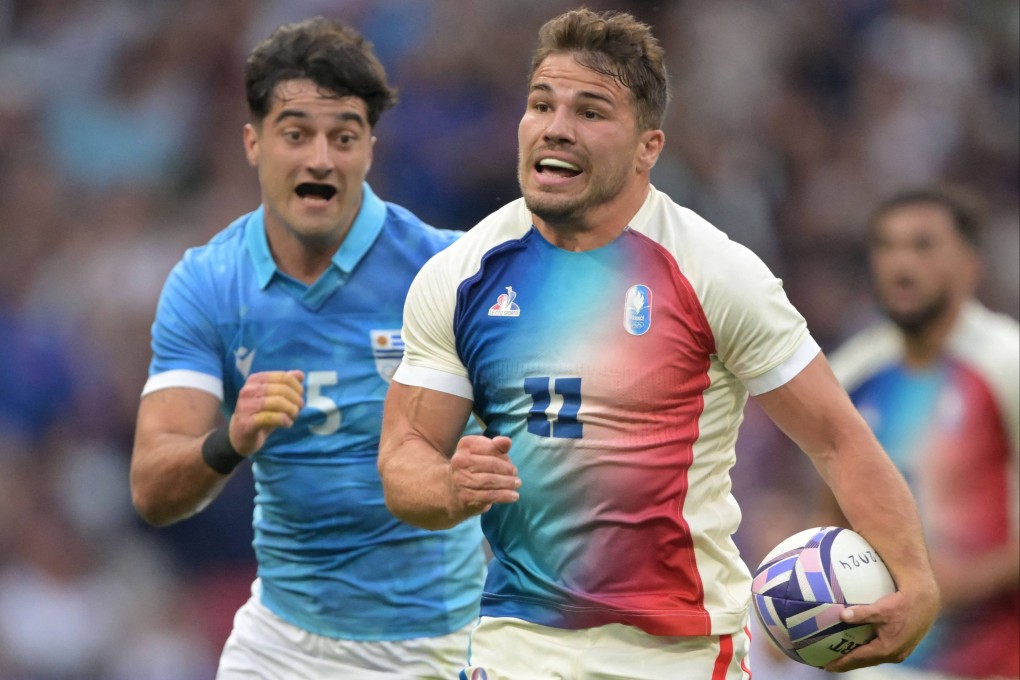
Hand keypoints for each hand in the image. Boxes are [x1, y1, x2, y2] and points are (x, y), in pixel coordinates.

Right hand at [229, 370, 304, 455]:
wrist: (240, 435)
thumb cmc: (260, 413)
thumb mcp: (274, 397)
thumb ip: (286, 384)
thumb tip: (300, 375)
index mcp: (255, 380)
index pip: (283, 377)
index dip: (297, 387)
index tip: (300, 397)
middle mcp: (248, 390)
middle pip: (282, 389)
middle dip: (296, 400)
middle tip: (299, 409)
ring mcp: (245, 406)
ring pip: (277, 402)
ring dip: (291, 410)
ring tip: (293, 416)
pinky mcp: (246, 422)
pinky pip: (270, 417)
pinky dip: (283, 420)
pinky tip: (287, 424)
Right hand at [448, 435, 519, 517]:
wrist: (452, 491)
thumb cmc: (473, 467)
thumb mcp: (483, 453)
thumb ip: (496, 446)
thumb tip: (507, 441)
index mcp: (465, 445)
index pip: (490, 447)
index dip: (503, 455)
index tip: (509, 461)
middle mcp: (460, 461)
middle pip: (491, 464)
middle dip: (507, 469)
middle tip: (515, 474)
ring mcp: (461, 480)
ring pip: (491, 480)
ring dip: (508, 483)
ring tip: (517, 483)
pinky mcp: (466, 497)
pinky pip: (490, 495)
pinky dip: (505, 495)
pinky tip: (513, 496)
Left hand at [825, 578, 939, 671]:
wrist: (925, 602)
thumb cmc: (902, 604)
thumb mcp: (880, 608)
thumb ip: (861, 613)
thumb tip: (842, 616)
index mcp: (886, 648)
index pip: (859, 658)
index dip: (842, 662)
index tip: (828, 666)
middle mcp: (894, 655)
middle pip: (865, 662)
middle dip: (848, 664)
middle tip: (830, 665)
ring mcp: (900, 652)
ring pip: (874, 659)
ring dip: (859, 660)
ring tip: (843, 660)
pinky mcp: (903, 647)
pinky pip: (881, 654)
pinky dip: (869, 654)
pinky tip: (862, 650)